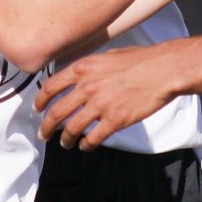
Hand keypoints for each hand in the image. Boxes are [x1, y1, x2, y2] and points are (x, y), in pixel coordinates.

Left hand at [35, 45, 177, 149]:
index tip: (38, 109)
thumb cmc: (142, 60)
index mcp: (84, 69)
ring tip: (65, 144)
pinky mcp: (115, 120)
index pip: (51, 86)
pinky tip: (85, 146)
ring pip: (72, 128)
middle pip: (57, 111)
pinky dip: (86, 144)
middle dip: (47, 126)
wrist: (163, 70)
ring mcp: (100, 104)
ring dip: (65, 139)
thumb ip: (92, 68)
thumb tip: (84, 76)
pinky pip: (93, 137)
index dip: (40, 101)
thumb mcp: (109, 55)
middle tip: (44, 133)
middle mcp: (87, 87)